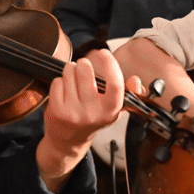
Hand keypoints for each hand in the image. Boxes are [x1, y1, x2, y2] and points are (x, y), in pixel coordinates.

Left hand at [38, 50, 127, 188]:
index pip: (115, 84)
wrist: (68, 141)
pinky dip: (59, 83)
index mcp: (110, 110)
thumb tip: (135, 81)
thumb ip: (129, 92)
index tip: (104, 53)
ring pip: (69, 72)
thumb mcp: (113, 108)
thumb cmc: (92, 119)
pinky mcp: (57, 111)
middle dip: (83, 64)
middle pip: (85, 69)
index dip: (110, 64)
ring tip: (73, 81)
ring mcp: (74, 112)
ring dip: (70, 71)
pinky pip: (57, 81)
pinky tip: (64, 92)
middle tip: (83, 70)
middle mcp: (93, 113)